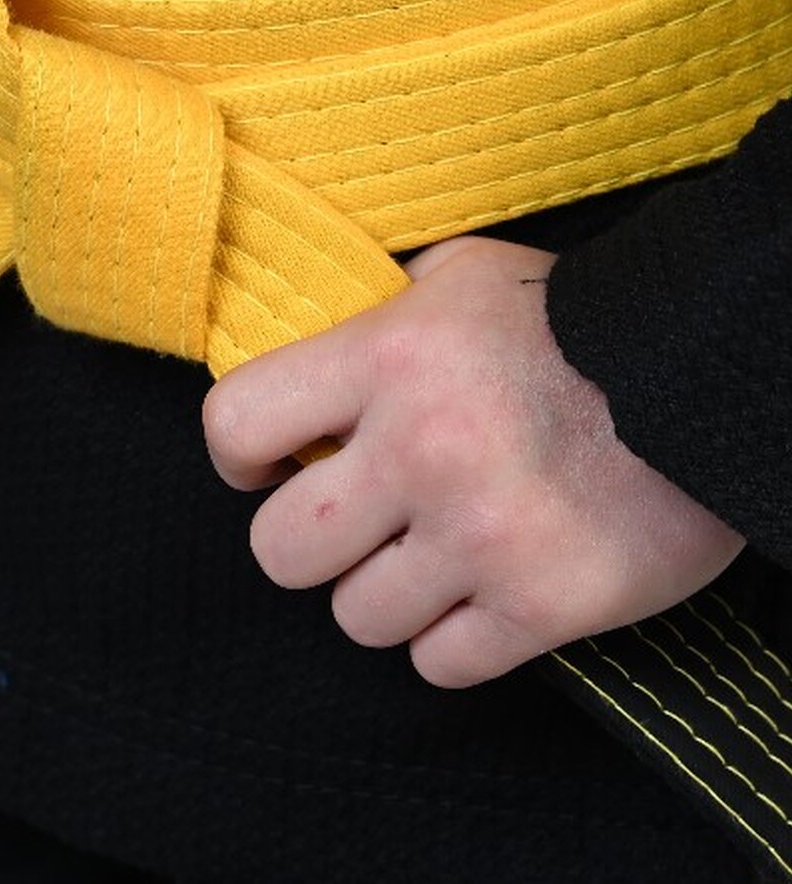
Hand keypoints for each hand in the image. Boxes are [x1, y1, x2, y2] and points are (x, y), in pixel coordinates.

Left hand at [202, 235, 742, 686]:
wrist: (706, 369)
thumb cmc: (574, 318)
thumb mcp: (463, 276)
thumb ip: (380, 309)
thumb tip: (319, 340)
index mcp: (386, 356)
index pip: (235, 424)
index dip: (239, 455)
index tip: (268, 464)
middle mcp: (421, 448)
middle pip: (279, 551)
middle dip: (307, 541)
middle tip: (354, 519)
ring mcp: (482, 535)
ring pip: (358, 618)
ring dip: (385, 593)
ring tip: (432, 553)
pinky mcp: (545, 604)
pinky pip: (441, 665)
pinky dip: (453, 639)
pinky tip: (482, 593)